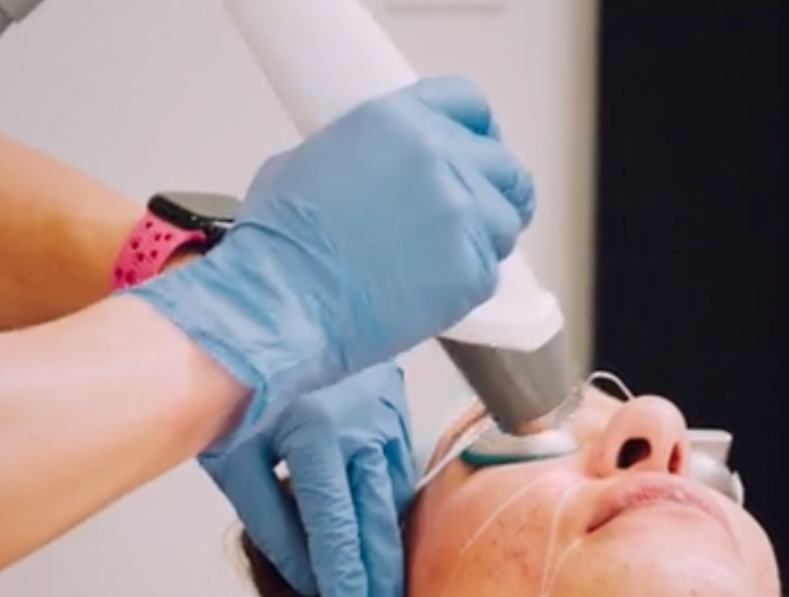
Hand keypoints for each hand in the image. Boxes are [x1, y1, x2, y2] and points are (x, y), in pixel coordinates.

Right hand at [132, 75, 533, 427]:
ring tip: (450, 262)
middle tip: (477, 218)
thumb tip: (369, 173)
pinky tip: (435, 291)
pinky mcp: (470, 270)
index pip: (469, 105)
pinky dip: (469, 283)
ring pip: (506, 222)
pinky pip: (490, 273)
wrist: (287, 299)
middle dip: (496, 192)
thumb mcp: (309, 162)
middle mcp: (440, 157)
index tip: (478, 155)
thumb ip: (361, 156)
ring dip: (487, 241)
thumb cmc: (281, 242)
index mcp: (400, 120)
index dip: (478, 134)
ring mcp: (461, 214)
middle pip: (504, 166)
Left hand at [201, 362, 413, 596]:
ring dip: (391, 555)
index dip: (350, 593)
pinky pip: (398, 474)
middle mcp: (360, 428)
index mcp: (315, 438)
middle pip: (377, 529)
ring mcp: (385, 415)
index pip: (339, 535)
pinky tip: (387, 548)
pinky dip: (390, 513)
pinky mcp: (394, 409)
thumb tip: (310, 583)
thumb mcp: (235, 461)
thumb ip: (273, 525)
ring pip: (393, 503)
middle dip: (381, 593)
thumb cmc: (232, 388)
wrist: (259, 315)